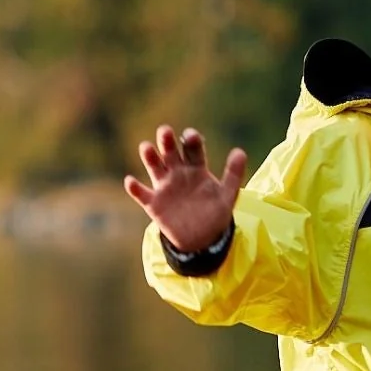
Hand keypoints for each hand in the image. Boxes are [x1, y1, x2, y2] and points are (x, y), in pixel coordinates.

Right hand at [124, 126, 246, 252]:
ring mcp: (164, 187)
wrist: (201, 239)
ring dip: (149, 156)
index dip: (191, 140)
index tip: (191, 135)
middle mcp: (178, 173)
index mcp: (196, 168)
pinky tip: (130, 181)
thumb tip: (240, 151)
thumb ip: (233, 174)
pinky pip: (142, 194)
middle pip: (170, 152)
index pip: (192, 149)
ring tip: (146, 147)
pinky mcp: (154, 203)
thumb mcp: (227, 195)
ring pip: (154, 167)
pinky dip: (135, 188)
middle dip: (167, 141)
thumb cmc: (214, 213)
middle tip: (165, 131)